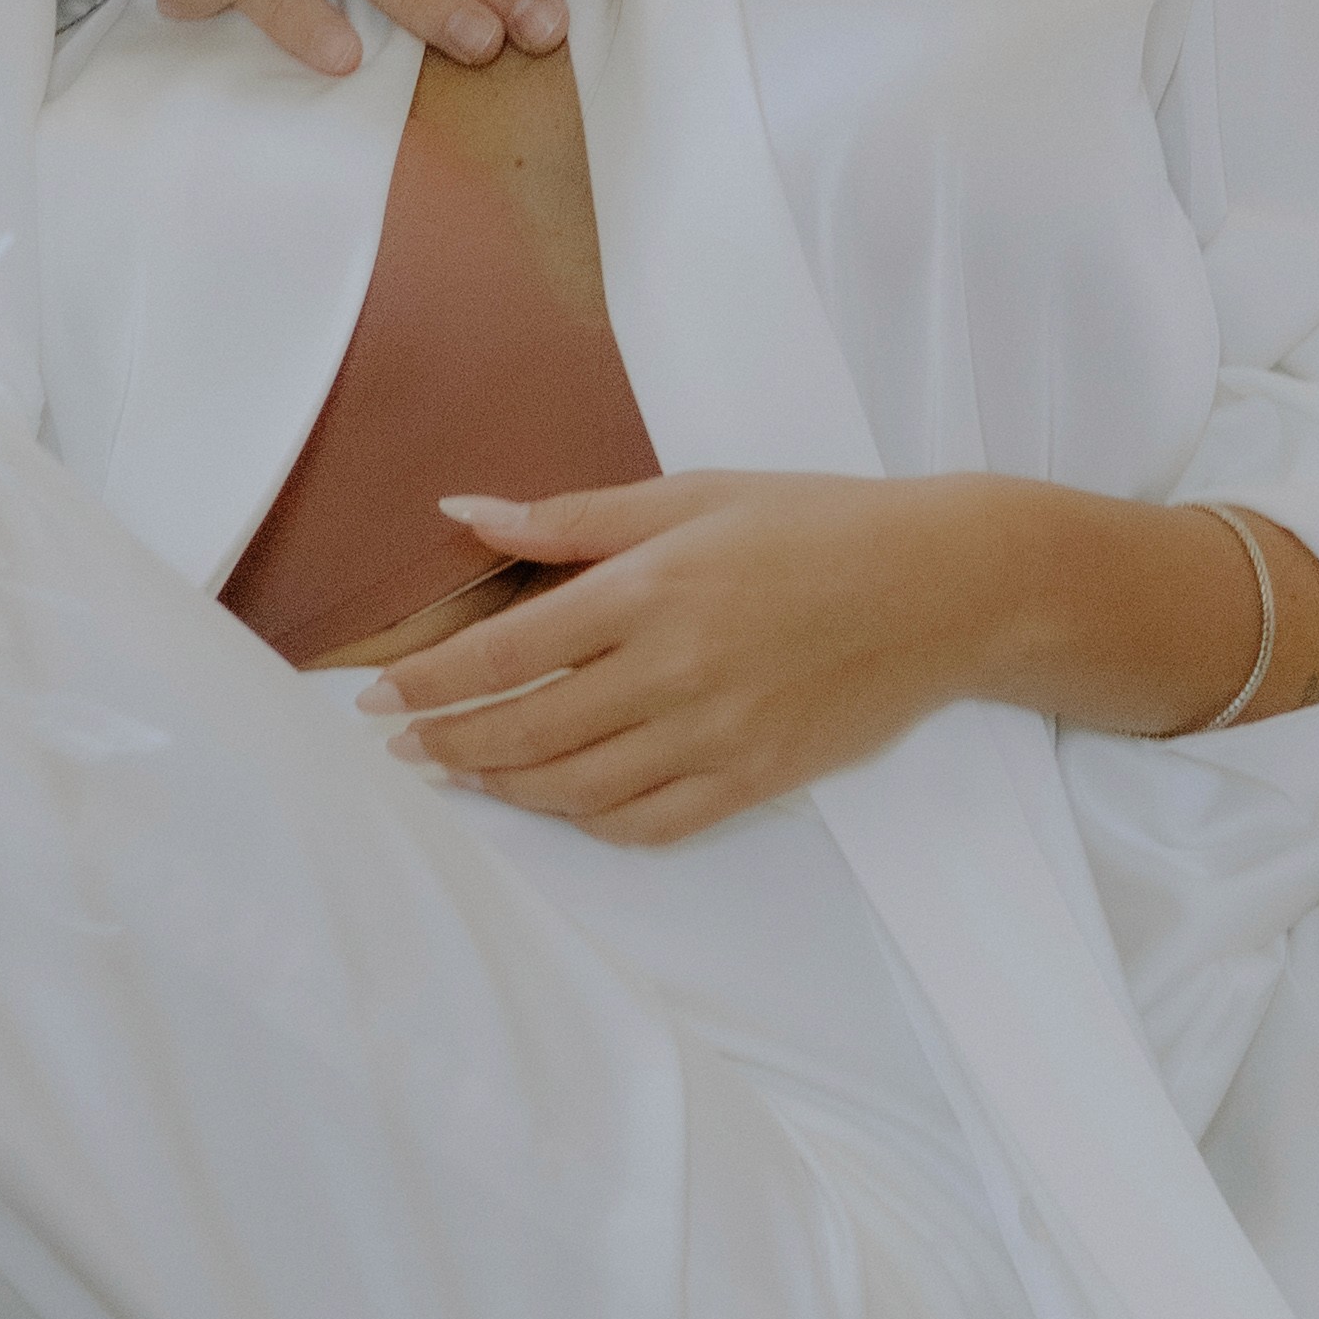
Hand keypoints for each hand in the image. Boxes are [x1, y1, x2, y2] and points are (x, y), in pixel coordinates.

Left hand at [364, 474, 1318, 829]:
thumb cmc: (815, 523)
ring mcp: (717, 736)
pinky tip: (557, 801)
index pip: (506, 654)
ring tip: (462, 774)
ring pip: (578, 790)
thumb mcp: (692, 494)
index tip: (374, 696)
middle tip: (401, 746)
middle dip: (447, 745)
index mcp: (653, 588)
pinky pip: (647, 824)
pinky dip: (587, 821)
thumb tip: (463, 512)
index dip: (429, 683)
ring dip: (505, 790)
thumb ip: (572, 517)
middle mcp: (676, 671)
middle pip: (528, 733)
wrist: (944, 587)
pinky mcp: (754, 780)